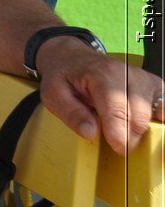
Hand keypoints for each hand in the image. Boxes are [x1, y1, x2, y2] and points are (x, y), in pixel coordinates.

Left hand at [36, 37, 162, 154]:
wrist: (73, 57)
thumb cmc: (63, 76)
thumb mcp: (53, 94)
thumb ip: (71, 114)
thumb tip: (90, 133)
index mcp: (102, 75)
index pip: (118, 111)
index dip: (119, 136)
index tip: (117, 149)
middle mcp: (128, 74)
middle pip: (140, 117)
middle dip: (130, 137)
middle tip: (115, 144)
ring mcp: (144, 79)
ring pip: (156, 114)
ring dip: (143, 129)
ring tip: (124, 132)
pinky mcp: (154, 85)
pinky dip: (160, 119)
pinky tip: (150, 126)